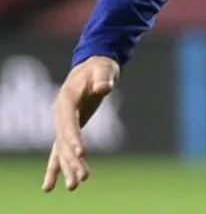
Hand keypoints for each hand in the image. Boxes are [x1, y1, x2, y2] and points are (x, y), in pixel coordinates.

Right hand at [43, 56, 119, 192]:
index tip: (81, 154)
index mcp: (66, 100)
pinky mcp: (67, 129)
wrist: (91, 67)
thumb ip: (103, 78)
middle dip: (72, 160)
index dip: (74, 138)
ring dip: (68, 168)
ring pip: (61, 150)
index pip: (68, 123)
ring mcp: (61, 123)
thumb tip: (104, 88)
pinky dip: (58, 167)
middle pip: (63, 141)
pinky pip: (60, 151)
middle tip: (82, 178)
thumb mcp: (103, 69)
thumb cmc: (99, 68)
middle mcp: (59, 115)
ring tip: (75, 186)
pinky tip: (53, 186)